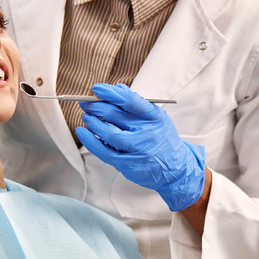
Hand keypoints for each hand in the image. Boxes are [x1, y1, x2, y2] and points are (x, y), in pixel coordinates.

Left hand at [75, 83, 205, 210]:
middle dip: (96, 107)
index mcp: (154, 117)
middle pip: (115, 116)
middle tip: (85, 103)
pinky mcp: (128, 164)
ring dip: (93, 123)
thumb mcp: (156, 117)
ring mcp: (137, 150)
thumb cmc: (160, 138)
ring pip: (108, 134)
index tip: (96, 89)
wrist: (175, 169)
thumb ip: (136, 103)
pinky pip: (104, 151)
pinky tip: (82, 132)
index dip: (110, 93)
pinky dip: (90, 141)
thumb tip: (116, 89)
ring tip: (86, 116)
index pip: (130, 101)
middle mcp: (147, 133)